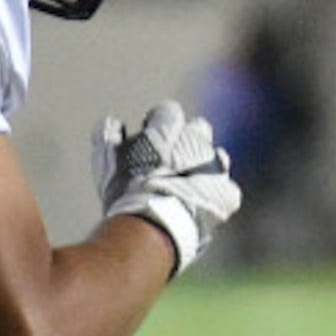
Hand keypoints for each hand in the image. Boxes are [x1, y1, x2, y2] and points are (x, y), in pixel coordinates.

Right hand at [92, 101, 240, 274]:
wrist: (154, 224)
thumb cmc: (126, 192)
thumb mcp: (108, 161)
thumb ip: (108, 138)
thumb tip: (113, 124)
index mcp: (168, 125)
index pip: (169, 111)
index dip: (159, 125)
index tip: (152, 139)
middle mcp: (197, 139)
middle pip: (199, 129)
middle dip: (188, 141)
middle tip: (173, 164)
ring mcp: (217, 166)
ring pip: (217, 157)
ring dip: (206, 167)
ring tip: (188, 187)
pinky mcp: (228, 194)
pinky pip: (226, 190)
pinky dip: (216, 196)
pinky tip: (200, 206)